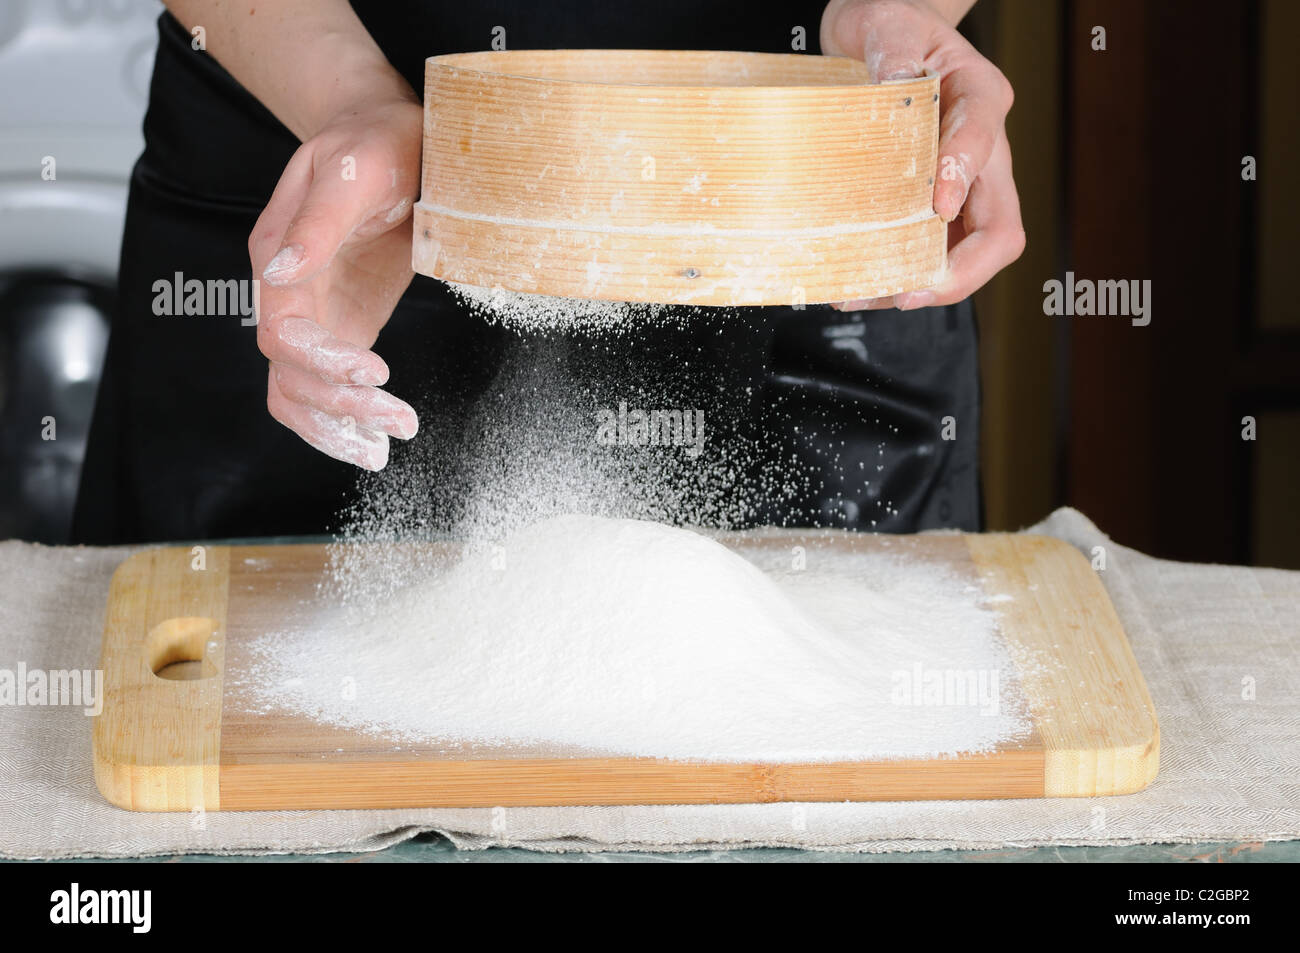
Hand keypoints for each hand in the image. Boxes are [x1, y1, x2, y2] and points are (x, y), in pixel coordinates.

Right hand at [249, 97, 422, 469]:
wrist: (391, 137)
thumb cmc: (373, 143)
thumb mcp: (353, 170)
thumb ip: (319, 222)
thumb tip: (282, 270)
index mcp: (278, 256)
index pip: (282, 334)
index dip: (323, 362)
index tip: (376, 373)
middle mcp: (286, 293)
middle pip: (290, 375)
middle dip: (341, 405)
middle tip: (401, 421)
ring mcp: (313, 314)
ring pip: (298, 392)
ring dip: (338, 426)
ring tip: (386, 447)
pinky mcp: (343, 324)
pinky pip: (326, 386)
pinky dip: (344, 418)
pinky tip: (374, 442)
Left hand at [821, 0, 1025, 310]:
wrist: (880, 37)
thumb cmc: (891, 25)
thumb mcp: (890, 22)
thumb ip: (895, 48)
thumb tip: (896, 84)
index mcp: (982, 96)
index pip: (986, 144)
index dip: (964, 178)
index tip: (936, 207)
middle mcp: (984, 149)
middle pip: (1000, 228)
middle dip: (961, 271)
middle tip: (910, 293)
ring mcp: (965, 183)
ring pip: (966, 254)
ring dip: (923, 285)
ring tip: (866, 295)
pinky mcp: (935, 205)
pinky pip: (932, 253)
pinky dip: (900, 276)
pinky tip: (861, 286)